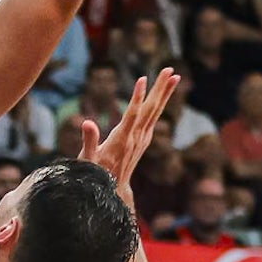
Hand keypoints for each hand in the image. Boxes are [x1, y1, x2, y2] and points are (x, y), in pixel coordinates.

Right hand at [79, 68, 181, 199]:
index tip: (142, 79)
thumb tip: (87, 122)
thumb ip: (89, 140)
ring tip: (174, 76)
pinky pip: (154, 117)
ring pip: (155, 111)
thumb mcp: (88, 159)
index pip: (132, 115)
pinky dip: (160, 103)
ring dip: (165, 93)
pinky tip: (163, 93)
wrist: (115, 191)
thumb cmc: (97, 174)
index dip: (137, 98)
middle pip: (151, 109)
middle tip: (170, 70)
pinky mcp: (144, 139)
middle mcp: (136, 138)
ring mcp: (143, 138)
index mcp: (122, 140)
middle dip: (160, 89)